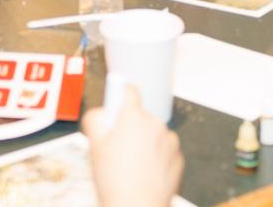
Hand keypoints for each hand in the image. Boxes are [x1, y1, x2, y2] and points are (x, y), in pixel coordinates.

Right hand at [84, 86, 181, 206]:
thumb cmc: (115, 181)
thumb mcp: (94, 145)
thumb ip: (95, 119)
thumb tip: (100, 112)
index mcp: (133, 117)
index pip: (129, 91)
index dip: (120, 96)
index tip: (116, 103)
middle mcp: (155, 124)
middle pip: (140, 116)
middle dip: (130, 127)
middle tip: (117, 148)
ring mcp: (169, 141)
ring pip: (153, 134)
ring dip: (144, 143)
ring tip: (130, 166)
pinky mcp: (178, 158)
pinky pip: (164, 151)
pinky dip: (156, 158)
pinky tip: (143, 173)